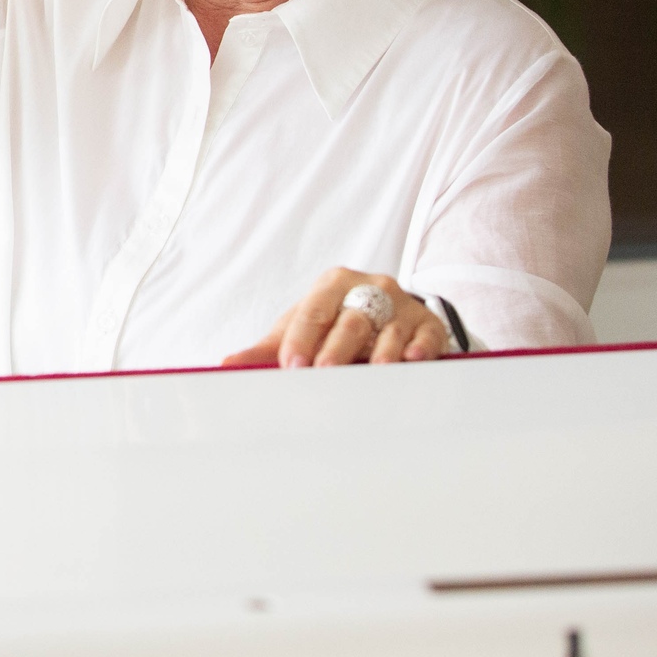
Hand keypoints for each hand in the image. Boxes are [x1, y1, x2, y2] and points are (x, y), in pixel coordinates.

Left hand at [222, 267, 451, 368]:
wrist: (382, 309)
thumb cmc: (333, 319)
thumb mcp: (301, 327)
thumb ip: (267, 348)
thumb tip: (228, 364)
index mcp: (332, 284)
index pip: (313, 311)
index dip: (301, 338)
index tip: (291, 365)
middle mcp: (369, 288)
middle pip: (351, 320)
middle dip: (337, 347)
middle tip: (325, 371)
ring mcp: (402, 305)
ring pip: (390, 328)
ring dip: (382, 351)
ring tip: (376, 369)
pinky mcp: (428, 323)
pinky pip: (427, 334)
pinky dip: (420, 347)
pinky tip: (412, 360)